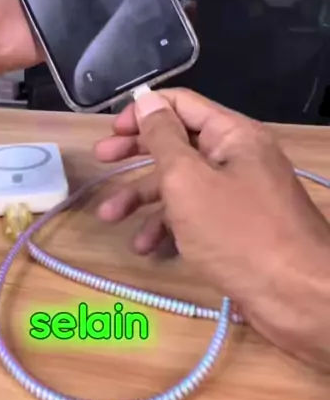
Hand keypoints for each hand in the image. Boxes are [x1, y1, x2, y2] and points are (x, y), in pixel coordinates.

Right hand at [96, 89, 329, 366]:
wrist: (298, 297)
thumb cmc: (238, 232)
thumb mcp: (188, 180)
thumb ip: (163, 138)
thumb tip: (147, 102)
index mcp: (233, 134)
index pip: (181, 104)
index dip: (143, 111)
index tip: (111, 132)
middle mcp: (237, 158)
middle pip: (178, 142)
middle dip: (137, 152)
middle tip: (101, 161)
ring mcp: (238, 194)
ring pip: (182, 183)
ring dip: (144, 196)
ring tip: (109, 216)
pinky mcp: (236, 228)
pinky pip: (195, 215)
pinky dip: (168, 226)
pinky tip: (146, 247)